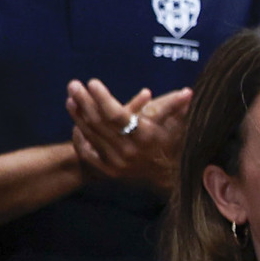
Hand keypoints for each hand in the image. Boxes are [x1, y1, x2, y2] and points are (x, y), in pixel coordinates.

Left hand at [68, 82, 190, 190]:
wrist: (171, 177)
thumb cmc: (175, 144)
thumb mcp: (178, 125)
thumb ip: (177, 107)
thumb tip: (188, 92)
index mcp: (145, 137)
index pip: (117, 115)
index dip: (102, 98)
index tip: (92, 82)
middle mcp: (129, 151)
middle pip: (99, 123)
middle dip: (85, 101)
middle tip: (73, 85)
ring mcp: (117, 162)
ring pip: (91, 135)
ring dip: (78, 116)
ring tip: (71, 99)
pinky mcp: (109, 170)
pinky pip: (89, 153)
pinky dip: (81, 138)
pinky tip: (76, 124)